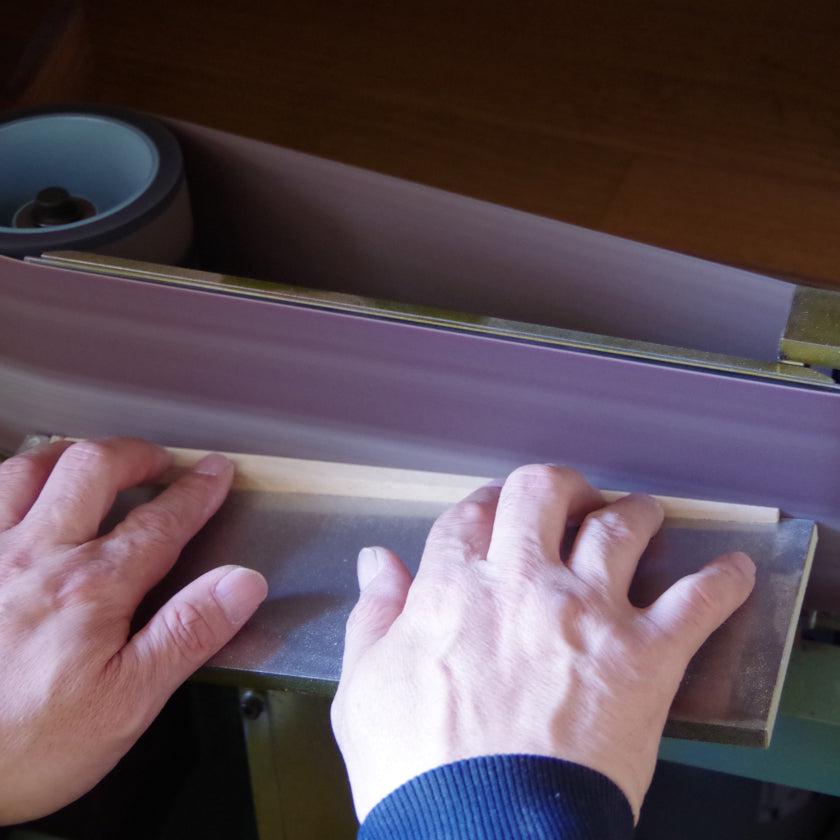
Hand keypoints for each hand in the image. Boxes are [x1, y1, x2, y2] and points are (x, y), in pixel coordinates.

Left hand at [0, 437, 266, 823]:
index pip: (160, 521)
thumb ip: (188, 632)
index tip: (216, 472)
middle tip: (157, 462)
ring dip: (71, 456)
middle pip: (93, 469)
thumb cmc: (26, 745)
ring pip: (29, 468)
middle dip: (136, 455)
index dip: (196, 491)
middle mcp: (36, 554)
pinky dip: (12, 481)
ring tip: (93, 464)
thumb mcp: (129, 703)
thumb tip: (243, 582)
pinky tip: (22, 495)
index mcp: (91, 586)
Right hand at [332, 464, 754, 821]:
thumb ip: (375, 615)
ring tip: (641, 514)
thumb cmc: (420, 768)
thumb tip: (376, 564)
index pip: (471, 514)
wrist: (482, 833)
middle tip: (568, 500)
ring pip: (619, 526)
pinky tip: (731, 571)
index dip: (484, 504)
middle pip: (543, 491)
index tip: (494, 511)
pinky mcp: (642, 657)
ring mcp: (586, 612)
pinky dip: (720, 581)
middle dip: (557, 487)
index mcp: (455, 587)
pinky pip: (696, 601)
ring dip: (633, 512)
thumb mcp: (366, 687)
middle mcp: (523, 582)